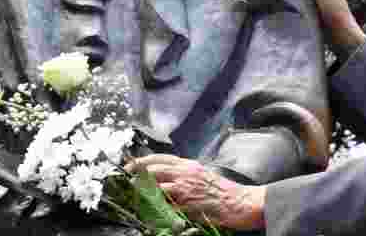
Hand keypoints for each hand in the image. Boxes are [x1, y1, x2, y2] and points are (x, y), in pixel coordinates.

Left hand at [129, 154, 264, 231]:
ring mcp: (186, 187)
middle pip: (155, 168)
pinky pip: (166, 204)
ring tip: (134, 192)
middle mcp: (187, 172)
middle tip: (126, 177)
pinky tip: (149, 208)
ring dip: (144, 189)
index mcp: (190, 165)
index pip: (162, 158)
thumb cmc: (224, 192)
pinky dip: (155, 206)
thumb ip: (185, 176)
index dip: (144, 160)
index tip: (131, 165)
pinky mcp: (188, 202)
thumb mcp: (203, 176)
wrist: (240, 202)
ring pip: (157, 184)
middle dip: (137, 172)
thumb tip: (167, 180)